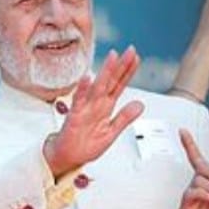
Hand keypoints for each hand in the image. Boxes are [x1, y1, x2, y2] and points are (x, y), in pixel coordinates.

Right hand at [43, 47, 143, 175]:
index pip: (119, 85)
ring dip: (105, 72)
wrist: (68, 157)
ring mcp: (86, 108)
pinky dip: (82, 90)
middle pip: (111, 81)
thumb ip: (125, 118)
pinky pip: (79, 101)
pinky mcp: (75, 116)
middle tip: (130, 51)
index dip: (128, 72)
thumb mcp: (111, 132)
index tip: (136, 58)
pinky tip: (87, 78)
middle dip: (121, 66)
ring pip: (97, 87)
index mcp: (106, 107)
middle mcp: (97, 104)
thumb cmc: (86, 144)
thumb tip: (140, 105)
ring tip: (112, 57)